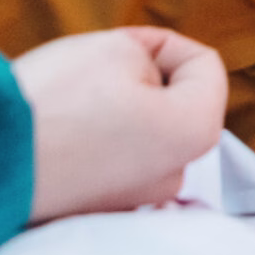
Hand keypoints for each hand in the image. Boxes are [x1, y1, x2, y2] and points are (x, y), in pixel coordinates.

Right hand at [11, 28, 227, 223]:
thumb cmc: (50, 102)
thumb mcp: (115, 48)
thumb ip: (152, 54)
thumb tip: (151, 75)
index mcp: (196, 131)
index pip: (204, 65)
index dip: (163, 43)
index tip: (121, 45)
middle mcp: (174, 174)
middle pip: (172, 102)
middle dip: (141, 78)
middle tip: (94, 72)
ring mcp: (134, 199)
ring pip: (139, 130)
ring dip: (115, 109)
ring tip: (70, 105)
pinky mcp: (95, 211)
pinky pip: (108, 159)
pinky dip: (92, 141)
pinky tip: (58, 133)